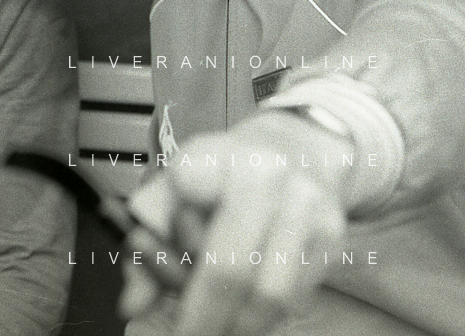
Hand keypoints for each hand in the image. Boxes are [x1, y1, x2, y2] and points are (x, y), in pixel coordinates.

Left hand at [119, 111, 353, 335]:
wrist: (297, 146)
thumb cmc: (222, 174)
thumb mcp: (174, 191)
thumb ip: (148, 247)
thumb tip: (131, 306)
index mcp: (209, 156)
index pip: (179, 205)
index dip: (163, 258)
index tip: (153, 285)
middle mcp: (262, 174)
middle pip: (228, 269)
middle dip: (204, 320)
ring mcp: (304, 203)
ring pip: (270, 294)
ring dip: (239, 327)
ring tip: (217, 332)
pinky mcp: (332, 232)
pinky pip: (297, 295)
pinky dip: (268, 317)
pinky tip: (247, 316)